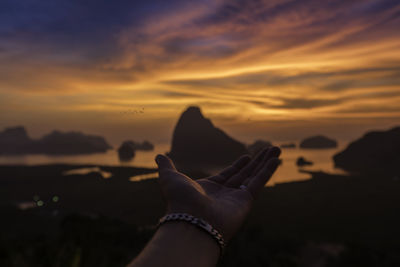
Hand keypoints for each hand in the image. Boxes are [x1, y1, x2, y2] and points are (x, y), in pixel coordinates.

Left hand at [155, 146, 280, 240]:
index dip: (239, 165)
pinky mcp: (246, 201)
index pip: (228, 174)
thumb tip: (159, 156)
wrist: (190, 219)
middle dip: (257, 161)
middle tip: (269, 149)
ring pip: (255, 176)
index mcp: (210, 189)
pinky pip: (259, 182)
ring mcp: (237, 198)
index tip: (247, 156)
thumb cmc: (179, 200)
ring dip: (266, 162)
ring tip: (277, 149)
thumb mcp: (170, 178)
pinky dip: (268, 170)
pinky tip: (277, 159)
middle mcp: (225, 194)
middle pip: (245, 174)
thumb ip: (167, 167)